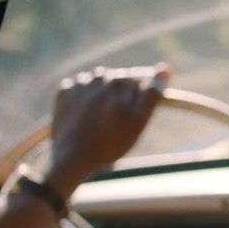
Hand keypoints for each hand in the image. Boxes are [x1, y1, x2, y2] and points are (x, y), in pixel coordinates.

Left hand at [46, 64, 170, 196]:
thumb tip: (165, 69)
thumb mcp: (139, 121)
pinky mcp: (63, 93)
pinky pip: (79, 89)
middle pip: (118, 81)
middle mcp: (99, 76)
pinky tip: (85, 116)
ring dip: (102, 96)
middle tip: (118, 122)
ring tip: (101, 120)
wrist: (72, 158)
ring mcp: (79, 83)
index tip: (137, 115)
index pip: (140, 80)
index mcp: (120, 81)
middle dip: (121, 96)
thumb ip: (152, 94)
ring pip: (98, 84)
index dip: (142, 97)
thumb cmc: (110, 143)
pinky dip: (83, 98)